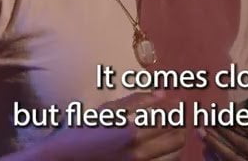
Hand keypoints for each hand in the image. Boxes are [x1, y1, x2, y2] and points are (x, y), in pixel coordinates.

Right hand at [36, 90, 185, 160]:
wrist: (67, 159)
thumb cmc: (85, 130)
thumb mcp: (108, 109)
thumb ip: (137, 100)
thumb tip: (162, 93)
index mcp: (132, 130)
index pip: (169, 116)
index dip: (177, 106)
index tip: (177, 101)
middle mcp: (139, 150)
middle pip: (177, 136)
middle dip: (180, 123)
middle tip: (176, 115)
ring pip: (175, 152)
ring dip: (178, 138)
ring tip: (171, 129)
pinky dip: (171, 154)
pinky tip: (163, 145)